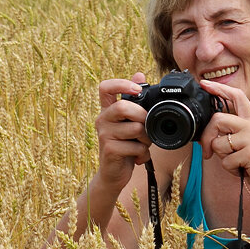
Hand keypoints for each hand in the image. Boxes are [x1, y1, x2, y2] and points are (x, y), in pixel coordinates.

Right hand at [94, 72, 150, 189]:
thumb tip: (139, 74)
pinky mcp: (109, 150)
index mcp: (108, 109)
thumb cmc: (126, 145)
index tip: (137, 90)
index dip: (121, 84)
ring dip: (146, 138)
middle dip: (142, 116)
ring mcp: (104, 135)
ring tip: (144, 144)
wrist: (114, 174)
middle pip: (122, 107)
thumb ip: (136, 101)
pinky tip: (139, 157)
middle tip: (147, 125)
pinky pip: (134, 146)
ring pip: (134, 128)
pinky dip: (143, 152)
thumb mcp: (131, 121)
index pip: (105, 87)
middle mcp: (102, 119)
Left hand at [198, 79, 249, 203]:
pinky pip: (225, 161)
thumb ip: (231, 133)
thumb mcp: (246, 143)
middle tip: (208, 152)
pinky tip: (242, 169)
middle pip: (218, 119)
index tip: (204, 84)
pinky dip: (229, 169)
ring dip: (221, 157)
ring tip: (236, 161)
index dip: (219, 88)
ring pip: (218, 143)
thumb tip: (206, 132)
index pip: (237, 96)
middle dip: (207, 137)